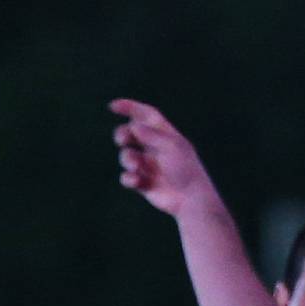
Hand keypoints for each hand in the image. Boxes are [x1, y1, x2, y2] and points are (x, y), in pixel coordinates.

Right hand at [110, 99, 219, 220]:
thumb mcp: (170, 147)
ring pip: (127, 156)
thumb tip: (132, 125)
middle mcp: (156, 148)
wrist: (191, 199)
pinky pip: (127, 177)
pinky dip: (128, 178)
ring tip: (136, 167)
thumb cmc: (186, 169)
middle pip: (131, 134)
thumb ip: (151, 135)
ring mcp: (149, 166)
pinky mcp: (144, 183)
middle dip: (122, 134)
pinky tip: (137, 182)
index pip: (147, 115)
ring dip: (127, 159)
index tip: (113, 106)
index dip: (131, 107)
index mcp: (166, 135)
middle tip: (122, 140)